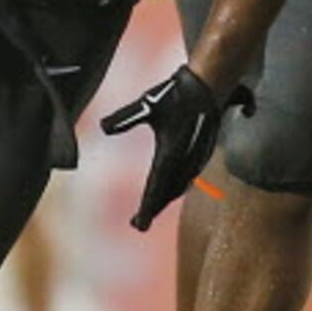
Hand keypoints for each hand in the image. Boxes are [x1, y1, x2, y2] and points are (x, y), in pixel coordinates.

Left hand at [102, 66, 250, 233]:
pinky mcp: (202, 154)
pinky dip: (176, 188)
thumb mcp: (146, 105)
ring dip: (166, 199)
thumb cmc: (176, 94)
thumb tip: (103, 127)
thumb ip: (125, 118)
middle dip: (153, 209)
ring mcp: (196, 159)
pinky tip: (172, 190)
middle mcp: (185, 162)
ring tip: (152, 209)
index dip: (146, 209)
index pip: (155, 189)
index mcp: (170, 154)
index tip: (138, 225)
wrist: (208, 85)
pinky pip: (188, 178)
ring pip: (179, 187)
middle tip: (138, 223)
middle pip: (167, 194)